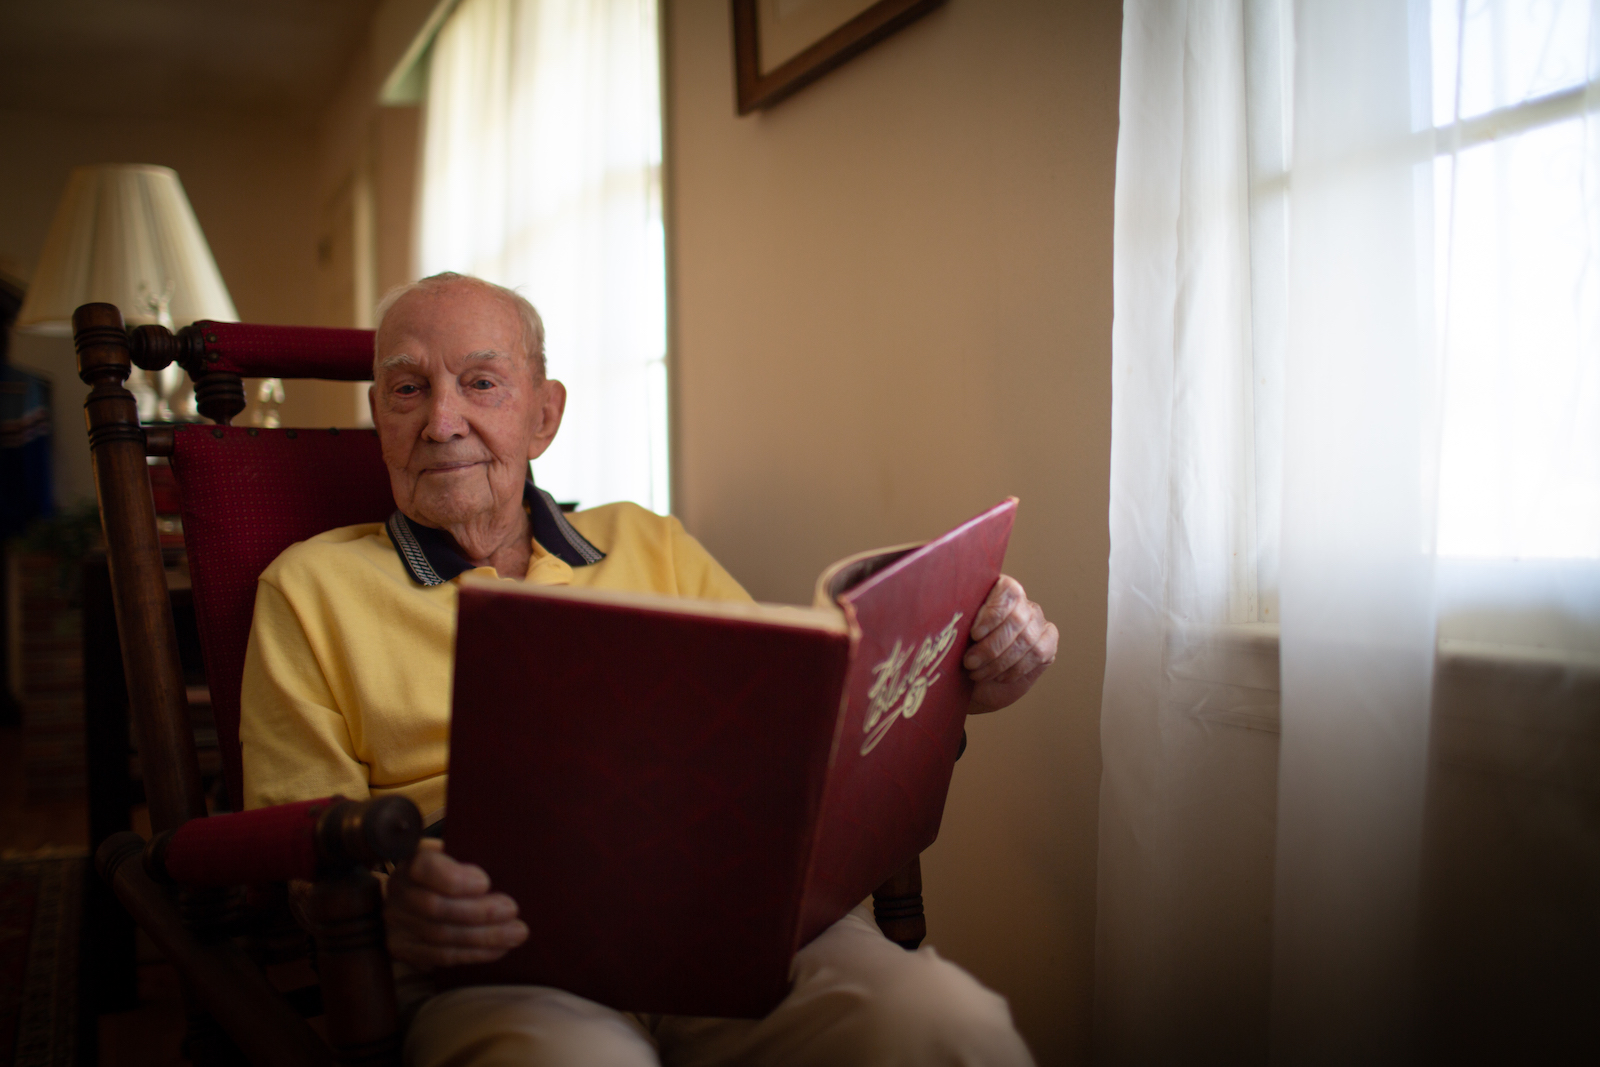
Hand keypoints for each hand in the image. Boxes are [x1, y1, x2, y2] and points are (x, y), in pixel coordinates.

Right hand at [384, 838, 527, 968]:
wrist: (425, 890)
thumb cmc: (456, 867)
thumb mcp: (463, 853)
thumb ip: (476, 859)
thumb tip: (505, 870)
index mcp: (413, 858)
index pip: (424, 867)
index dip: (454, 879)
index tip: (485, 883)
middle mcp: (398, 889)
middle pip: (435, 907)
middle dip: (479, 912)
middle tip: (512, 910)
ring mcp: (397, 921)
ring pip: (440, 936)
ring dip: (482, 937)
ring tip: (514, 933)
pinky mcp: (403, 948)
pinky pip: (440, 956)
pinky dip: (473, 954)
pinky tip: (497, 949)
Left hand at [962, 575, 1057, 712]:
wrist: (974, 682)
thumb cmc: (960, 652)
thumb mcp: (954, 634)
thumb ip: (959, 620)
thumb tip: (952, 616)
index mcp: (999, 590)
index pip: (1009, 591)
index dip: (993, 613)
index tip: (974, 634)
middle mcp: (1022, 603)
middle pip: (1017, 619)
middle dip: (991, 646)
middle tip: (969, 662)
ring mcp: (1037, 623)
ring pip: (1027, 639)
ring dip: (999, 661)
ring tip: (977, 673)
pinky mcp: (1047, 644)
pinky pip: (1038, 653)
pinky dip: (1015, 668)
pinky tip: (998, 676)